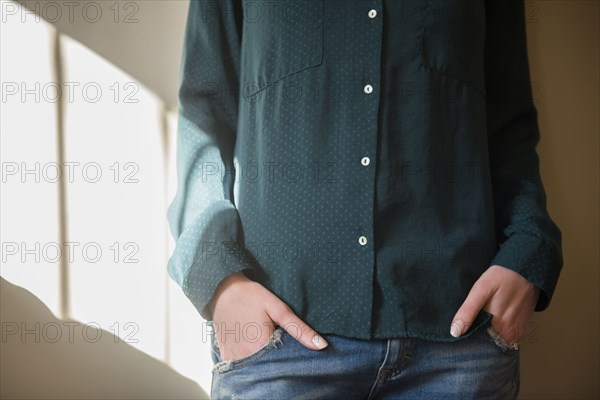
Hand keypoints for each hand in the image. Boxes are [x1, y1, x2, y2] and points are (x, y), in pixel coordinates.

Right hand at [208, 272, 327, 360]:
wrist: (221, 288)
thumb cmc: (250, 295)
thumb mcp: (278, 308)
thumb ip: (299, 329)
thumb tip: (322, 345)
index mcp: (261, 346)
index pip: (284, 364)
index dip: (291, 358)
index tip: (293, 349)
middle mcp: (246, 357)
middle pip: (268, 368)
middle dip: (276, 361)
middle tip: (276, 341)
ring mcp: (234, 358)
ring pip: (254, 369)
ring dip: (262, 363)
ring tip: (264, 345)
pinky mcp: (226, 356)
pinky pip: (240, 367)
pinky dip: (248, 362)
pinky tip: (253, 349)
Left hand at [450, 265, 539, 344]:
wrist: (526, 270)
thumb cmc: (502, 278)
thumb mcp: (480, 290)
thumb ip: (468, 311)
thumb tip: (455, 332)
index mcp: (497, 326)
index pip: (478, 344)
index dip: (469, 340)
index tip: (462, 333)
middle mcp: (510, 333)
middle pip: (489, 343)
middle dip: (478, 338)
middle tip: (471, 324)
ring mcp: (518, 332)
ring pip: (498, 341)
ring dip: (489, 335)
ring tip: (482, 320)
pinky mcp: (522, 329)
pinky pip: (508, 337)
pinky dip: (500, 332)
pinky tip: (494, 320)